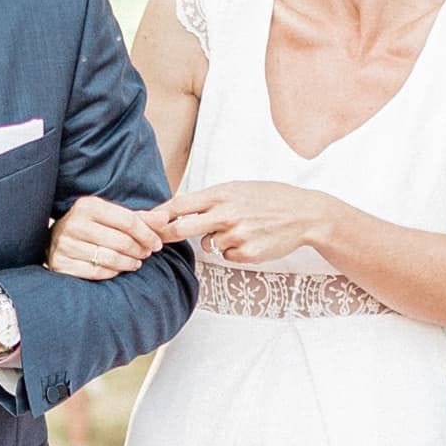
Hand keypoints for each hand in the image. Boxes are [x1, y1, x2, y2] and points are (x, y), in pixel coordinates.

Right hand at [48, 193, 168, 279]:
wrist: (56, 240)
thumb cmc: (92, 227)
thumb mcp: (113, 217)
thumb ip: (140, 218)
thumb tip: (166, 218)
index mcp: (88, 206)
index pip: (128, 221)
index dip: (147, 234)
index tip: (157, 244)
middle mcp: (74, 223)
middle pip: (121, 241)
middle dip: (139, 250)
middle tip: (146, 254)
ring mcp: (64, 244)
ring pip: (109, 259)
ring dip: (128, 264)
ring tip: (135, 263)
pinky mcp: (60, 263)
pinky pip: (96, 272)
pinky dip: (112, 273)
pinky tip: (118, 270)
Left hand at [161, 180, 333, 268]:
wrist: (304, 214)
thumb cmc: (269, 199)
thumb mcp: (239, 189)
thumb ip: (211, 199)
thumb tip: (179, 210)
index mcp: (221, 194)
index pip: (180, 204)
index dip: (157, 214)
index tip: (141, 221)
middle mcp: (225, 213)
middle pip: (181, 228)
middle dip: (164, 235)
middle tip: (152, 242)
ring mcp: (236, 234)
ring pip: (207, 245)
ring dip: (215, 241)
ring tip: (240, 229)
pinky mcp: (246, 253)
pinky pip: (227, 256)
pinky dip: (234, 251)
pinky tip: (252, 240)